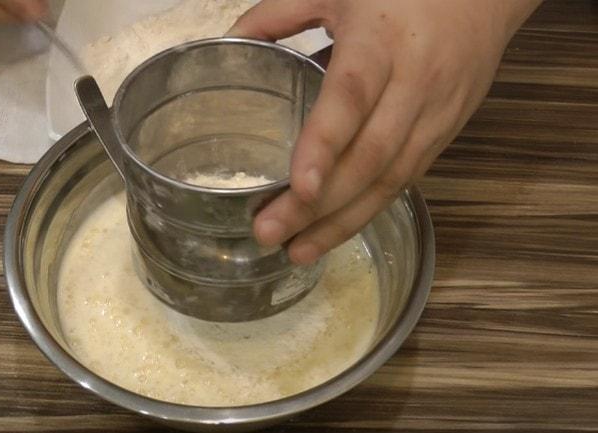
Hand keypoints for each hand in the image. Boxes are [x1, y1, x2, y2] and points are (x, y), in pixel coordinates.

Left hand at [229, 0, 540, 263]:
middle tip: (271, 233)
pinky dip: (369, 208)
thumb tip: (227, 44)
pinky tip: (335, 229)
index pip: (352, 97)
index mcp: (380, 40)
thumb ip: (279, 15)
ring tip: (298, 250)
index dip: (325, 145)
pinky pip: (405, 179)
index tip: (298, 188)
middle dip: (320, 204)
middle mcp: (414, 83)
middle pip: (370, 156)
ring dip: (343, 221)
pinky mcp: (445, 134)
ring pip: (391, 179)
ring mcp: (435, 114)